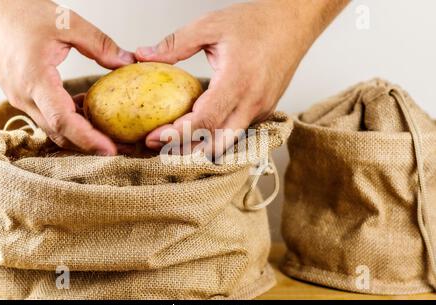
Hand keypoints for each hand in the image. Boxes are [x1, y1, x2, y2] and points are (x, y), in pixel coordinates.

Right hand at [0, 0, 134, 154]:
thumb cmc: (22, 13)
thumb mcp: (67, 22)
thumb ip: (100, 44)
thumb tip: (127, 62)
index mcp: (34, 79)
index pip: (62, 120)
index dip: (88, 139)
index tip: (110, 149)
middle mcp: (25, 95)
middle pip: (60, 132)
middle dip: (90, 144)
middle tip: (120, 147)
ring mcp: (22, 98)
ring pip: (54, 127)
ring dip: (81, 133)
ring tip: (110, 134)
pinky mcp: (24, 95)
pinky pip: (49, 116)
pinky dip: (70, 119)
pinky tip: (89, 111)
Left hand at [136, 0, 347, 152]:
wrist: (294, 22)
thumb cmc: (258, 22)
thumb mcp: (210, 26)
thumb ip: (175, 44)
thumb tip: (144, 55)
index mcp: (238, 81)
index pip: (205, 121)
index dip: (178, 134)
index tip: (155, 137)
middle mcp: (252, 102)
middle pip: (216, 142)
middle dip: (185, 148)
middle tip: (159, 144)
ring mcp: (261, 109)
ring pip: (227, 141)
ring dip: (201, 146)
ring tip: (176, 140)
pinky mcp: (265, 110)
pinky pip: (238, 130)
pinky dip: (217, 134)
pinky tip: (201, 127)